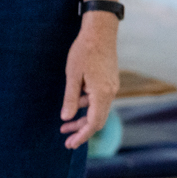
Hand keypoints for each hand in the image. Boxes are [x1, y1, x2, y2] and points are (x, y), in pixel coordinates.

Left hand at [60, 18, 120, 148]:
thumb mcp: (72, 76)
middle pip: (98, 120)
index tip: (70, 144)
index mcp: (102, 94)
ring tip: (64, 125)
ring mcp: (112, 87)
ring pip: (98, 110)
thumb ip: (70, 98)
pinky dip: (87, 106)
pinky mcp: (109, 82)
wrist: (100, 32)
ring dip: (83, 119)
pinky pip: (99, 100)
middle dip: (82, 131)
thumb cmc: (84, 52)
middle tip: (66, 141)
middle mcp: (110, 93)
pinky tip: (75, 104)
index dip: (82, 136)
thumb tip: (66, 118)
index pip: (94, 123)